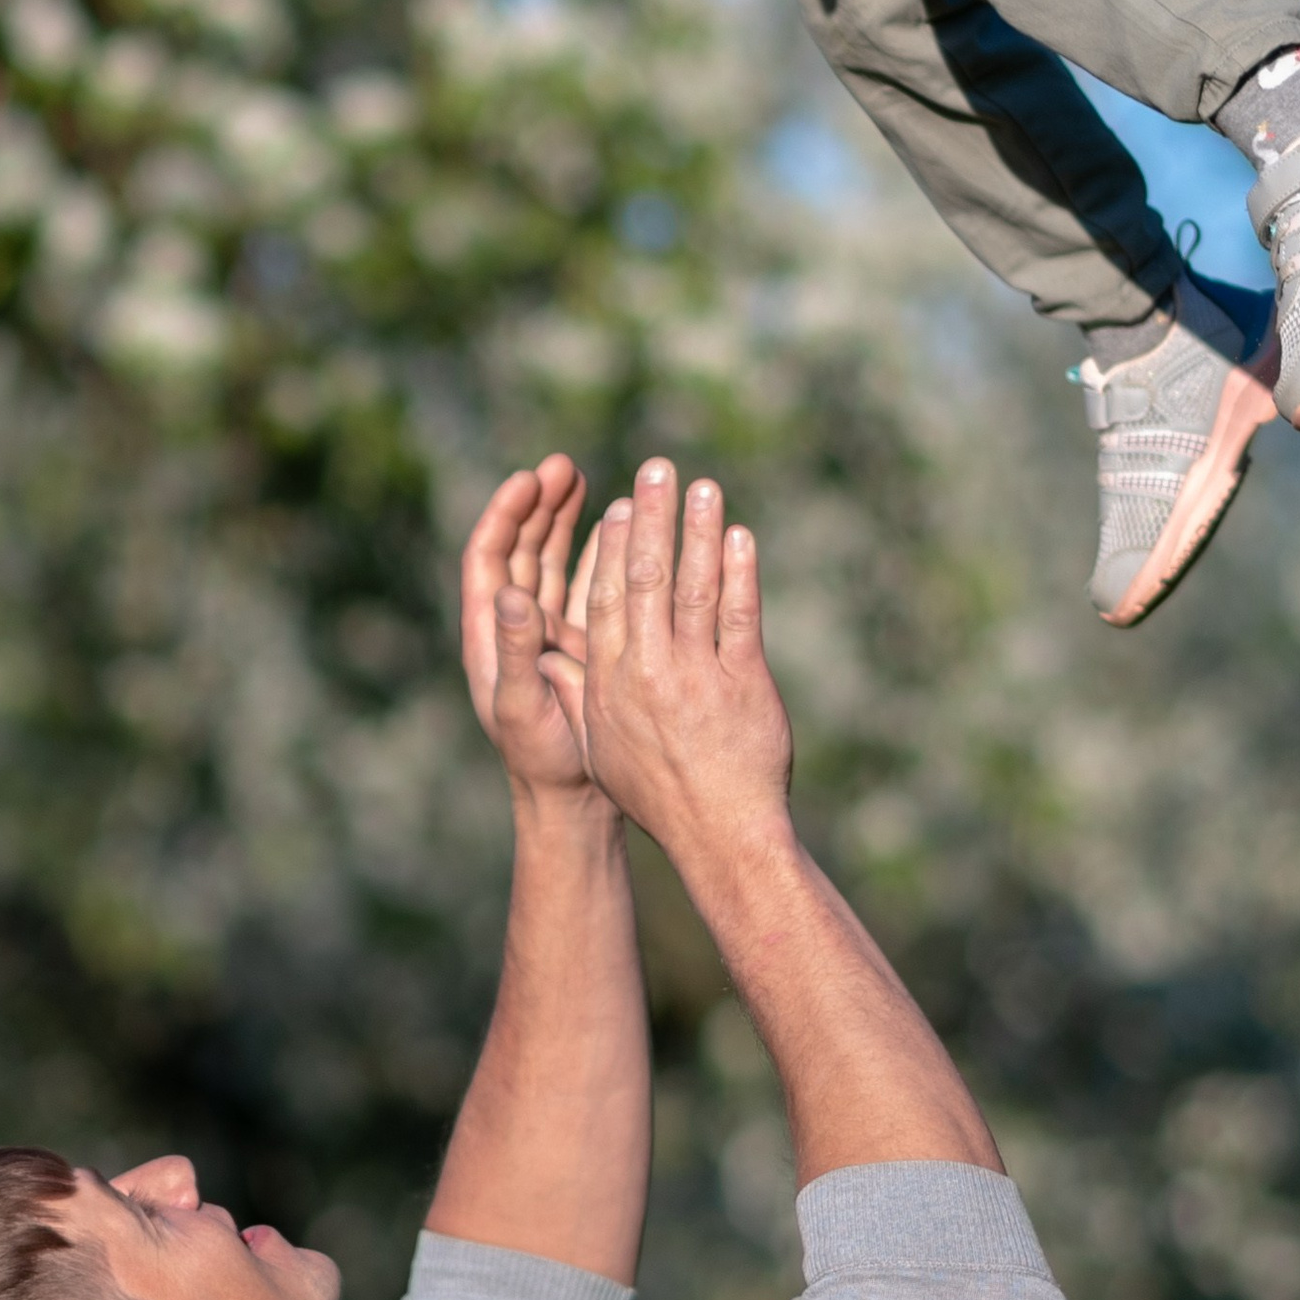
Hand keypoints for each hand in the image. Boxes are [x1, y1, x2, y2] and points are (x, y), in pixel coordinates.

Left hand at [460, 455, 600, 808]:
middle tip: (564, 465)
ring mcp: (549, 633)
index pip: (488, 559)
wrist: (573, 797)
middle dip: (538, 506)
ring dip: (565, 521)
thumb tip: (510, 592)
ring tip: (586, 479)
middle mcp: (516, 627)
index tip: (527, 479)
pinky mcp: (581, 644)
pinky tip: (619, 527)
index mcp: (490, 636)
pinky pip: (585, 585)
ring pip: (553, 561)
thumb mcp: (522, 705)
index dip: (504, 516)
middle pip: (521, 549)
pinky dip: (599, 553)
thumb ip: (514, 650)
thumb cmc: (540, 758)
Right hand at [538, 459, 791, 863]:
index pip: (605, 597)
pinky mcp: (744, 683)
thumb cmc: (659, 792)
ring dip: (699, 531)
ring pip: (695, 588)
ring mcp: (697, 674)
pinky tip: (742, 538)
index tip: (619, 503)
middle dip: (652, 517)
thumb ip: (580, 692)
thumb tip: (555, 657)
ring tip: (705, 486)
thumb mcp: (603, 744)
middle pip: (645, 578)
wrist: (718, 832)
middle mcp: (648, 670)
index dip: (612, 545)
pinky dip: (741, 573)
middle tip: (657, 467)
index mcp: (610, 680)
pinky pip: (741, 616)